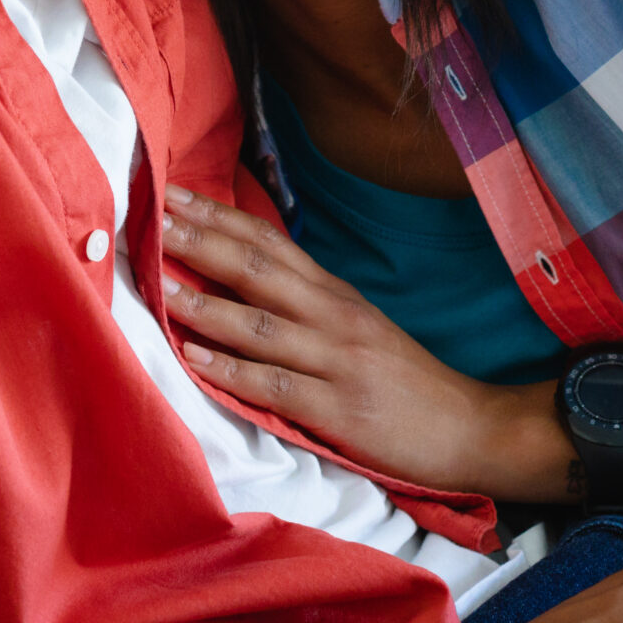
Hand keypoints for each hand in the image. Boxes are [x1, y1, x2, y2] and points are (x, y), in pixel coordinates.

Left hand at [157, 185, 546, 496]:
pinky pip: (276, 386)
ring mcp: (338, 361)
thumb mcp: (356, 327)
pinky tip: (195, 359)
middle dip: (203, 242)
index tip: (172, 194)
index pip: (270, 243)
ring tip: (161, 287)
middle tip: (154, 218)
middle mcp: (334, 316)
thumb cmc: (402, 380)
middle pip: (259, 269)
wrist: (468, 428)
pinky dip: (232, 371)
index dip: (220, 216)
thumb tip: (238, 278)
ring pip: (262, 325)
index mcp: (334, 294)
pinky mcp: (340, 409)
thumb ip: (304, 304)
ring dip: (207, 305)